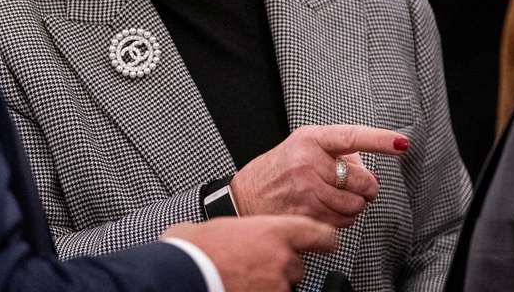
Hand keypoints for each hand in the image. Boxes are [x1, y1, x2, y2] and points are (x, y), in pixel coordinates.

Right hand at [163, 215, 335, 291]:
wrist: (183, 272)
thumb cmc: (195, 248)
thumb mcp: (226, 227)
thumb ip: (250, 232)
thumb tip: (248, 236)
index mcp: (274, 231)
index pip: (318, 234)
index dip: (326, 239)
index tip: (330, 243)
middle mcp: (282, 259)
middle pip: (296, 266)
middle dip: (280, 268)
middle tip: (254, 266)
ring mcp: (277, 286)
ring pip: (285, 286)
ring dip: (270, 284)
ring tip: (242, 279)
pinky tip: (240, 287)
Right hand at [230, 125, 408, 226]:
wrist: (245, 195)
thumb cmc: (279, 169)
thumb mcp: (303, 146)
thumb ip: (338, 152)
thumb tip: (370, 169)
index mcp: (310, 139)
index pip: (352, 136)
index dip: (380, 140)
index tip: (401, 143)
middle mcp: (308, 163)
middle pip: (363, 181)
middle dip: (366, 188)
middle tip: (355, 187)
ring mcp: (307, 190)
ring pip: (355, 206)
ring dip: (354, 206)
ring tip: (336, 198)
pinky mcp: (306, 214)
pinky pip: (342, 223)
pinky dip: (341, 220)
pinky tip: (326, 210)